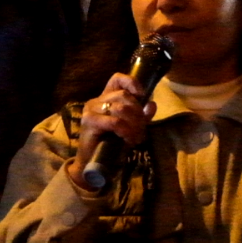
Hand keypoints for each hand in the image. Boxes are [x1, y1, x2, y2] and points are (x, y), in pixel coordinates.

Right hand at [67, 73, 157, 190]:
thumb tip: (152, 105)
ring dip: (134, 124)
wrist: (93, 163)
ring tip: (136, 137)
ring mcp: (91, 110)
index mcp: (106, 98)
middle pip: (124, 96)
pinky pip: (114, 122)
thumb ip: (141, 116)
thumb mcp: (131, 128)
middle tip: (141, 130)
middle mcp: (97, 100)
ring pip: (121, 108)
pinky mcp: (89, 122)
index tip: (142, 95)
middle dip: (138, 113)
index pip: (117, 79)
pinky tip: (127, 139)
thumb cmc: (111, 145)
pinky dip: (125, 131)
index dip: (131, 82)